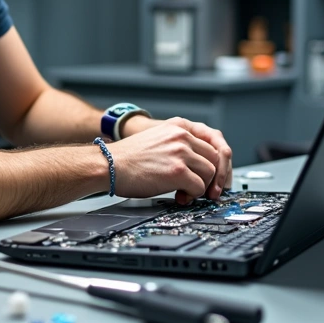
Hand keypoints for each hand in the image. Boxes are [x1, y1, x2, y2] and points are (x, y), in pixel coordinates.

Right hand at [111, 117, 232, 202]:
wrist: (109, 165)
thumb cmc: (128, 158)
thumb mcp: (158, 139)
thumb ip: (179, 145)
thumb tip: (198, 165)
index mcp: (179, 126)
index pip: (210, 142)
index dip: (213, 162)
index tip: (212, 175)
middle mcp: (182, 135)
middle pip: (214, 157)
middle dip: (211, 176)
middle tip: (200, 188)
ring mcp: (181, 152)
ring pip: (210, 173)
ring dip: (201, 187)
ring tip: (186, 193)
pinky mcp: (178, 171)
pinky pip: (199, 187)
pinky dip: (192, 195)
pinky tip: (180, 196)